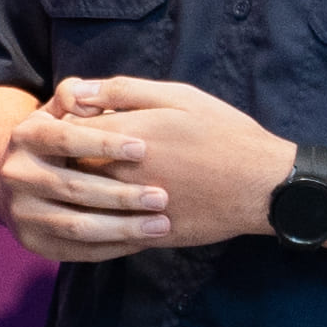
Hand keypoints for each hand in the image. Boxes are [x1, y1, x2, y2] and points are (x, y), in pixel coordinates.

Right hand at [0, 87, 171, 262]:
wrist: (13, 183)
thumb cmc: (55, 141)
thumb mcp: (57, 112)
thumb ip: (74, 95)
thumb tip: (84, 95)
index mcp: (24, 137)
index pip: (64, 139)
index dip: (103, 143)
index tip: (143, 148)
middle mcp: (16, 175)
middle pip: (74, 188)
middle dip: (122, 194)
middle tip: (162, 197)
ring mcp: (21, 213)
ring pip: (78, 226)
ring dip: (123, 227)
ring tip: (161, 224)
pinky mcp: (32, 243)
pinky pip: (78, 251)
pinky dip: (114, 247)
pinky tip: (144, 240)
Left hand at [76, 74, 295, 249]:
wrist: (263, 186)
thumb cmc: (224, 133)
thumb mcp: (178, 97)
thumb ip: (123, 91)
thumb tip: (77, 91)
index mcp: (127, 137)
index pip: (65, 131)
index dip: (63, 126)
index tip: (71, 123)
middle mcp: (123, 176)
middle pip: (68, 168)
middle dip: (64, 159)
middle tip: (69, 153)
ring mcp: (134, 210)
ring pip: (82, 205)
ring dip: (77, 193)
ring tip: (86, 180)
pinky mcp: (148, 235)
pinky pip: (107, 234)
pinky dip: (97, 223)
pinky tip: (102, 212)